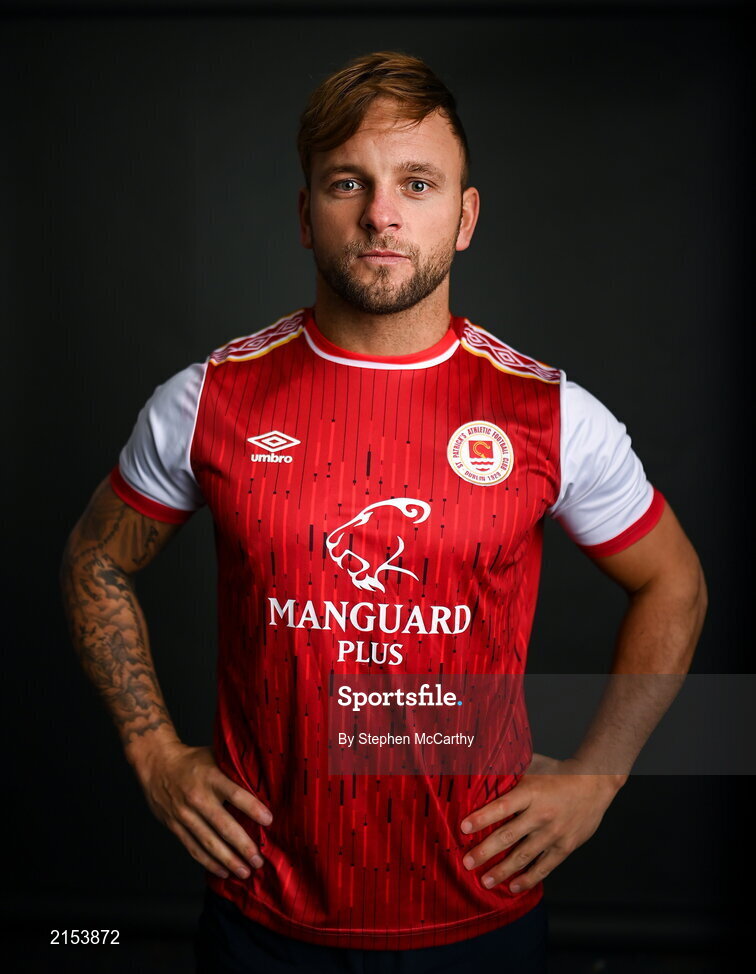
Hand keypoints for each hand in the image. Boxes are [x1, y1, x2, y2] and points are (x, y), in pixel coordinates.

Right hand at [135, 741, 273, 879]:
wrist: (157, 764)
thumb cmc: (193, 761)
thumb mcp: (215, 756)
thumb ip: (235, 768)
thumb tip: (264, 777)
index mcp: (211, 777)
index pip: (235, 794)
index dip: (252, 808)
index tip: (269, 821)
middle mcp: (198, 798)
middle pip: (224, 826)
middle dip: (243, 845)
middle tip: (259, 860)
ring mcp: (185, 814)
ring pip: (209, 842)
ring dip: (228, 860)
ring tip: (245, 872)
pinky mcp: (175, 826)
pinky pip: (193, 848)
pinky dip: (209, 862)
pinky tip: (223, 871)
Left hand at [458, 753, 620, 893]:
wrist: (595, 783)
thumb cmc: (559, 772)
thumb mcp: (535, 764)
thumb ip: (512, 770)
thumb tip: (482, 769)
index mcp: (532, 792)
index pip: (503, 806)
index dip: (482, 817)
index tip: (464, 828)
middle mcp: (541, 814)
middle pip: (509, 835)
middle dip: (486, 851)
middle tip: (467, 863)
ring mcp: (553, 833)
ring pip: (524, 856)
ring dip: (503, 870)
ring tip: (485, 881)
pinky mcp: (565, 846)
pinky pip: (544, 867)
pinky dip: (528, 879)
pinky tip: (513, 887)